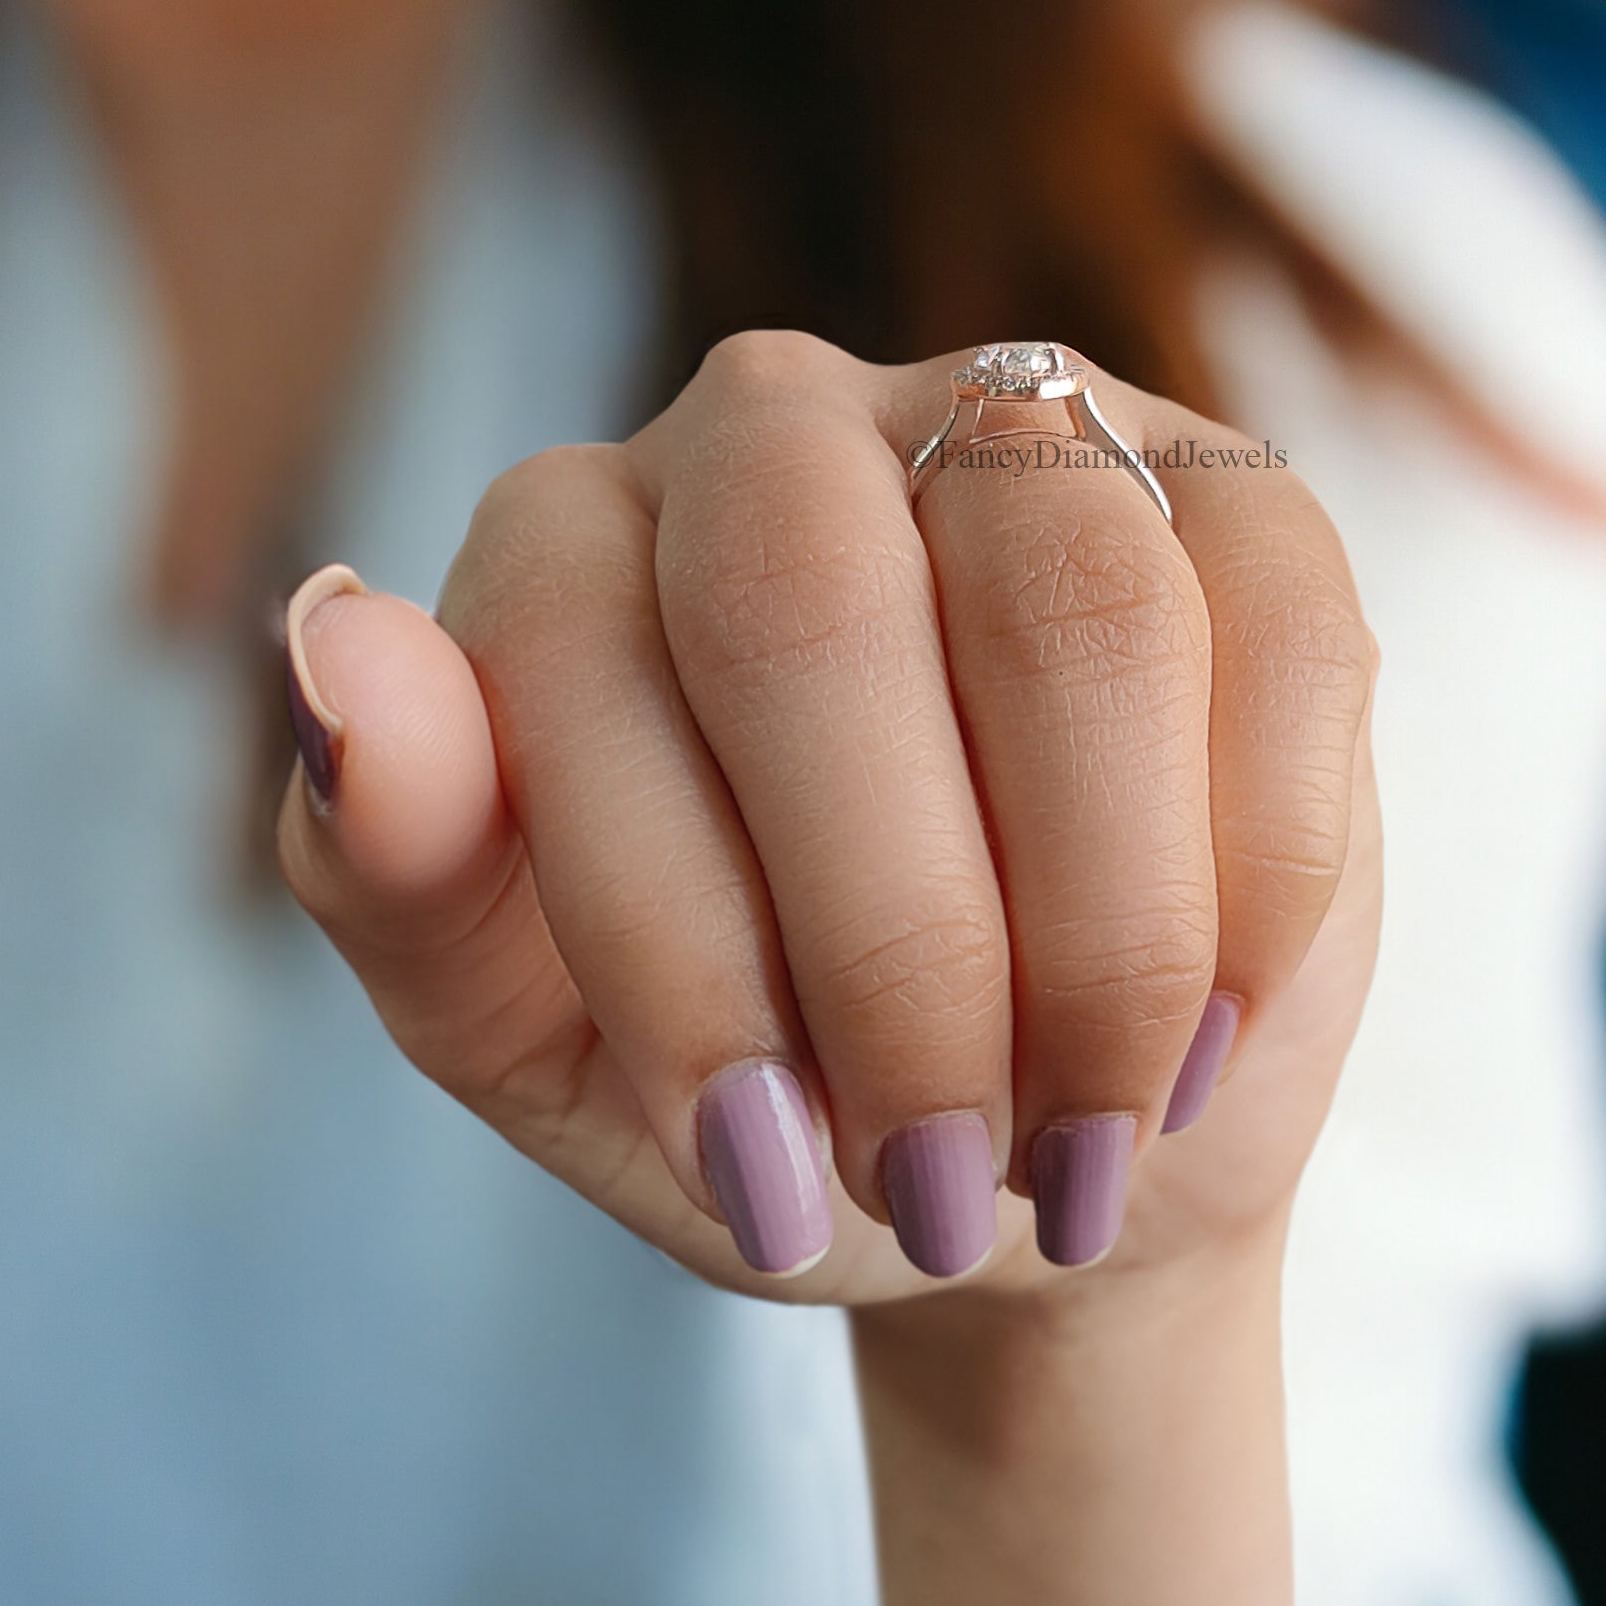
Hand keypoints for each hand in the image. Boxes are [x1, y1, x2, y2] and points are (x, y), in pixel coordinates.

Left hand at [279, 333, 1378, 1304]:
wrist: (1003, 1140)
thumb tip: (329, 643)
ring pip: (1069, 595)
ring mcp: (1020, 431)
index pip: (578, 665)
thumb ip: (395, 864)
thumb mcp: (527, 1030)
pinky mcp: (1236, 496)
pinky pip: (1276, 624)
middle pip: (809, 597)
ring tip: (1084, 1121)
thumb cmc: (748, 1079)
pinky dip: (1252, 875)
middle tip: (936, 1170)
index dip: (682, 952)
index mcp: (569, 541)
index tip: (758, 1175)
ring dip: (1094, 928)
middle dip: (892, 942)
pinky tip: (1207, 1019)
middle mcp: (776, 432)